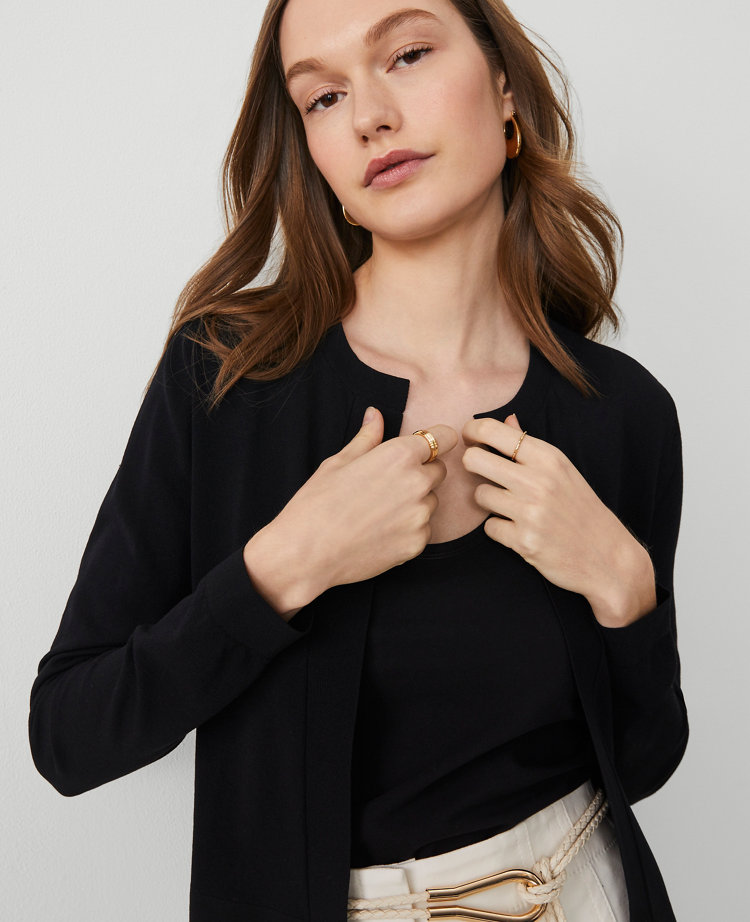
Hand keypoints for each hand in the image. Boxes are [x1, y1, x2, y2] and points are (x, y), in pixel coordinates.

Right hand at [244, 408, 457, 613]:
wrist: (305, 554)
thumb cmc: (316, 504)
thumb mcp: (338, 462)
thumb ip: (367, 438)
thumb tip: (375, 414)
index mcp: (399, 456)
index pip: (444, 437)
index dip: (436, 440)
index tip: (426, 448)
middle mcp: (417, 483)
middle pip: (439, 471)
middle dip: (421, 473)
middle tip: (388, 484)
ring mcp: (419, 516)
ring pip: (431, 502)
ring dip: (415, 503)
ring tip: (378, 512)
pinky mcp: (417, 544)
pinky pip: (423, 530)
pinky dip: (408, 530)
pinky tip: (379, 532)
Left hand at [461, 413, 656, 626]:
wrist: (608, 557)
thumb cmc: (582, 509)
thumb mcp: (563, 470)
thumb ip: (530, 445)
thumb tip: (507, 419)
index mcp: (549, 457)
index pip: (493, 431)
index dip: (472, 432)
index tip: (471, 440)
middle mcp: (538, 481)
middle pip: (474, 460)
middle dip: (472, 465)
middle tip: (482, 472)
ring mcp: (531, 512)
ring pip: (479, 495)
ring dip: (489, 501)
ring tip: (510, 507)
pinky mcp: (524, 541)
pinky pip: (489, 527)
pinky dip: (499, 529)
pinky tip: (519, 529)